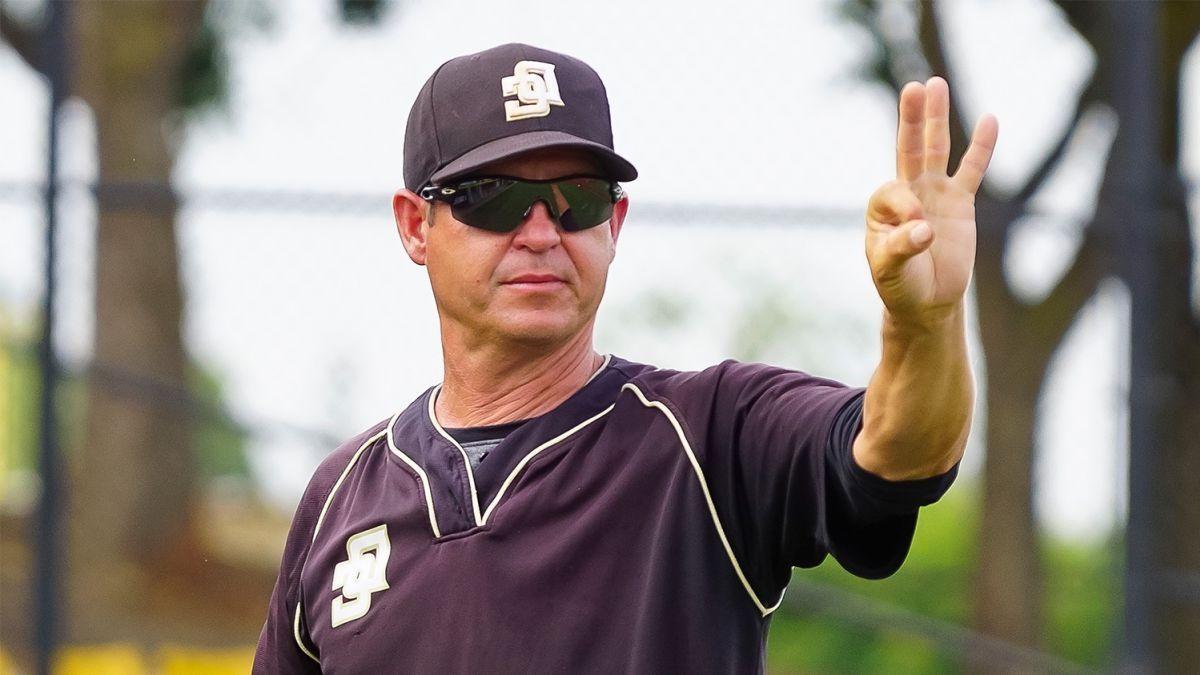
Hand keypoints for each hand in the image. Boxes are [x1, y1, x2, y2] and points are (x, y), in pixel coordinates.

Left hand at [865, 76, 997, 324]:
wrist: (926, 302)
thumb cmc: (900, 286)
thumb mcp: (891, 270)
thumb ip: (903, 247)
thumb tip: (924, 229)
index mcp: (881, 207)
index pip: (893, 190)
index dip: (905, 208)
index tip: (918, 233)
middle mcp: (906, 192)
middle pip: (908, 148)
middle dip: (911, 119)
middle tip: (913, 87)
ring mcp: (934, 193)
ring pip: (935, 149)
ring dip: (936, 119)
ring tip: (935, 84)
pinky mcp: (960, 202)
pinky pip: (972, 170)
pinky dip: (981, 147)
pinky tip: (989, 119)